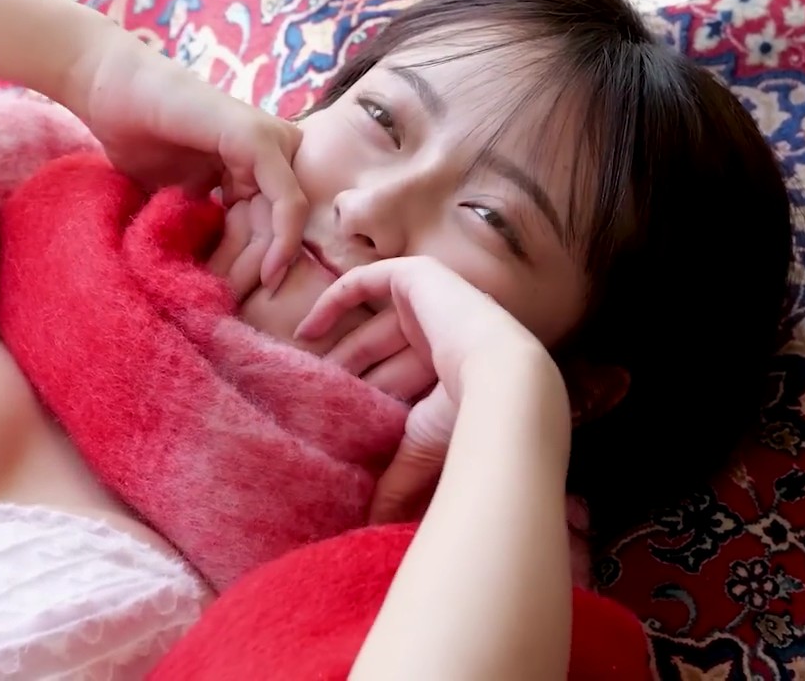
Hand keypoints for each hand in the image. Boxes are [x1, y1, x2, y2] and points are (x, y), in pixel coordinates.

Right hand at [65, 36, 302, 284]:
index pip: (266, 230)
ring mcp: (270, 143)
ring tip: (230, 296)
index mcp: (255, 168)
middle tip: (225, 305)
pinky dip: (281, 239)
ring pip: (286, 221)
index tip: (223, 302)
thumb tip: (215, 287)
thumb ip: (201, 229)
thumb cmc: (137, 141)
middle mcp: (271, 155)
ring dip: (262, 265)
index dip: (247, 270)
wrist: (112, 96)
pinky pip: (286, 199)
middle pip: (278, 229)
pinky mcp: (260, 139)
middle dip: (254, 273)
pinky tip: (266, 271)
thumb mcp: (177, 200)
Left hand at [297, 257, 561, 522]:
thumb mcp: (423, 450)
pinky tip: (306, 329)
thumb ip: (396, 480)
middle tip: (309, 397)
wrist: (503, 378)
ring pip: (371, 326)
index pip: (397, 384)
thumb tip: (371, 526)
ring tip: (301, 364)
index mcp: (448, 375)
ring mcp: (431, 303)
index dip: (363, 398)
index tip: (328, 421)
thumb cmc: (472, 417)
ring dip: (337, 346)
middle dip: (347, 375)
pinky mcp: (418, 277)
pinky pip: (366, 282)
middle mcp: (441, 337)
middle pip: (380, 356)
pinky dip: (335, 300)